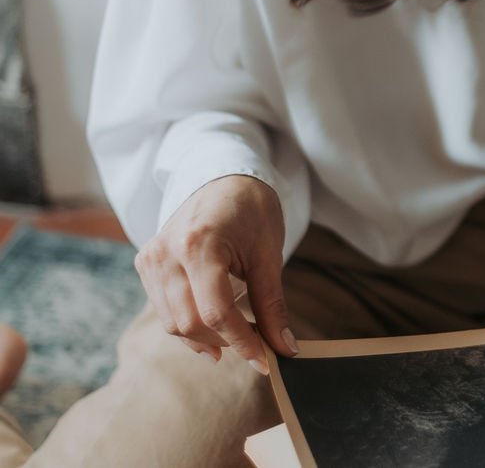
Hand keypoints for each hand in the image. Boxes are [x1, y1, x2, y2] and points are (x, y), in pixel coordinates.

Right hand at [134, 175, 297, 372]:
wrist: (221, 176)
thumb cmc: (251, 209)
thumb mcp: (269, 253)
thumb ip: (272, 303)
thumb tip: (285, 349)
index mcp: (199, 244)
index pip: (216, 312)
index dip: (243, 342)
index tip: (266, 361)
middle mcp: (166, 253)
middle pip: (190, 323)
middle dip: (226, 343)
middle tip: (258, 350)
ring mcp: (150, 258)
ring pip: (172, 323)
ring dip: (206, 339)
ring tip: (238, 338)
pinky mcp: (145, 263)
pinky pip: (164, 309)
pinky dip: (189, 324)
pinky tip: (214, 327)